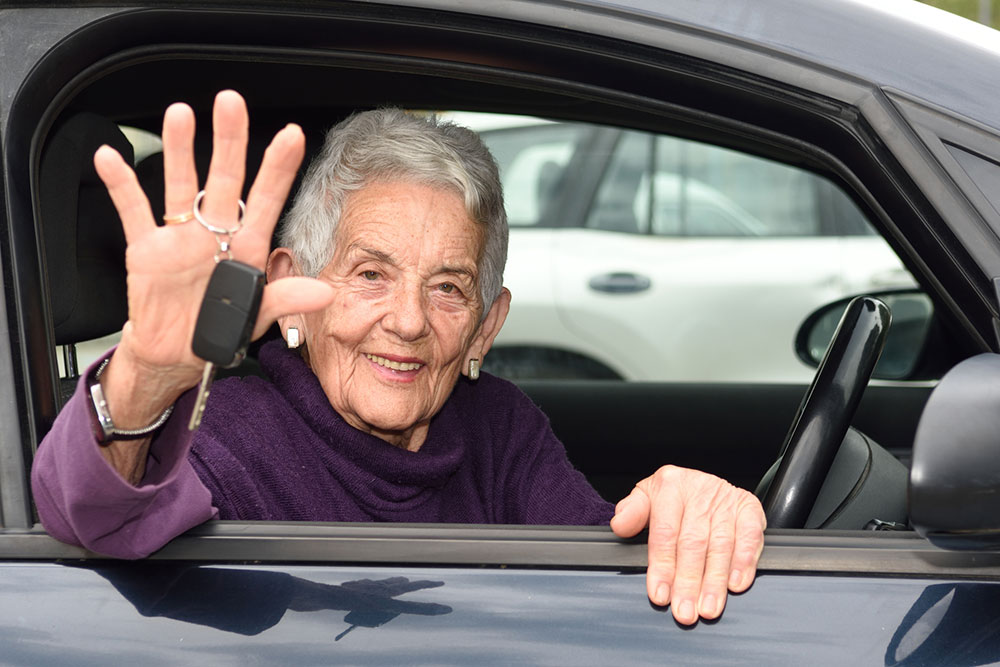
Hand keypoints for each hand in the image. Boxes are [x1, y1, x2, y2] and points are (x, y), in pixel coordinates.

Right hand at [93, 90, 334, 404]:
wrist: (177, 353)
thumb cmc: (218, 329)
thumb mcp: (256, 316)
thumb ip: (287, 299)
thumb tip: (326, 293)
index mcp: (247, 247)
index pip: (267, 200)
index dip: (279, 169)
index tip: (294, 135)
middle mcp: (215, 233)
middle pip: (225, 178)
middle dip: (229, 141)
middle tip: (231, 103)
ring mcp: (180, 236)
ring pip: (181, 183)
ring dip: (180, 150)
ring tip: (180, 115)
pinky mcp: (146, 248)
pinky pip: (133, 210)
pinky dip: (120, 185)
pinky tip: (110, 157)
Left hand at [610, 465, 765, 624]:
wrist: (704, 481)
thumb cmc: (674, 496)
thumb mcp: (647, 496)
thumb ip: (632, 512)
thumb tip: (620, 524)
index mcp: (670, 485)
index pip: (665, 532)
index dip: (662, 567)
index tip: (660, 594)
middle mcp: (699, 491)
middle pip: (693, 543)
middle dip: (689, 582)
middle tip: (685, 611)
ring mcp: (726, 499)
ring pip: (721, 545)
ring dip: (715, 581)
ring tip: (708, 607)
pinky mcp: (748, 508)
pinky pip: (749, 537)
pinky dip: (744, 563)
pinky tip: (735, 584)